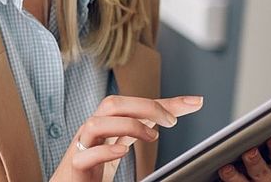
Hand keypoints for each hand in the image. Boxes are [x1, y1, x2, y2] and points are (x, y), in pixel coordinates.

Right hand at [52, 95, 204, 181]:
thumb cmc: (90, 169)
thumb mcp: (120, 145)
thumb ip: (141, 132)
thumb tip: (168, 119)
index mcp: (104, 125)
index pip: (133, 105)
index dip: (164, 102)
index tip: (195, 103)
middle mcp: (92, 132)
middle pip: (112, 104)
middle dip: (144, 106)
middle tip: (171, 120)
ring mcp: (81, 148)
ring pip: (96, 123)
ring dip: (127, 125)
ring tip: (151, 136)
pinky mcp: (76, 167)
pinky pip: (85, 154)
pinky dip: (104, 150)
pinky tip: (122, 151)